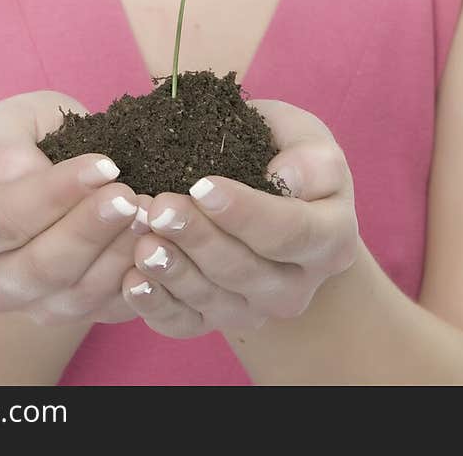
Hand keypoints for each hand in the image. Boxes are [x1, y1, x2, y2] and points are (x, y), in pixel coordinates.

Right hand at [0, 90, 154, 325]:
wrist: (45, 173)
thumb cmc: (21, 142)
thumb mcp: (6, 122)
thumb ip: (5, 145)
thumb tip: (26, 176)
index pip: (2, 219)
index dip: (54, 195)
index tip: (105, 166)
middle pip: (38, 269)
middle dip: (89, 231)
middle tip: (131, 196)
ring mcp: (28, 306)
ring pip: (74, 297)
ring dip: (117, 256)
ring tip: (151, 214)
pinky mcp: (71, 315)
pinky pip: (105, 311)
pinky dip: (134, 281)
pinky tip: (158, 244)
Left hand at [120, 98, 357, 338]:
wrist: (271, 196)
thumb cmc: (285, 155)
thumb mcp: (306, 138)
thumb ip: (309, 157)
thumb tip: (287, 177)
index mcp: (330, 238)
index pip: (289, 232)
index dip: (244, 212)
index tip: (201, 186)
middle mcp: (298, 284)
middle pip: (246, 271)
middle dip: (198, 239)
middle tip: (159, 208)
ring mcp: (257, 309)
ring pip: (215, 301)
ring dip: (174, 272)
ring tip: (141, 241)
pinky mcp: (218, 319)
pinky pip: (187, 324)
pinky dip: (157, 307)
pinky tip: (132, 281)